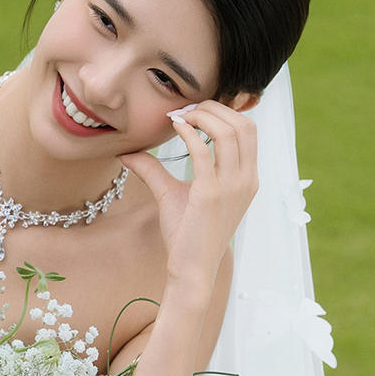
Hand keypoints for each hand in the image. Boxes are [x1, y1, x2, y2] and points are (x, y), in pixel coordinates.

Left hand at [118, 96, 258, 288]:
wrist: (191, 267)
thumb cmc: (186, 234)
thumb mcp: (173, 194)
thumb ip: (154, 170)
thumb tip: (127, 152)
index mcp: (246, 178)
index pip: (247, 130)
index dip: (222, 112)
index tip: (192, 110)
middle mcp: (246, 180)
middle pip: (244, 124)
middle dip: (215, 108)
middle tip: (186, 109)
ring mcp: (232, 186)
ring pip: (229, 132)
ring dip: (202, 116)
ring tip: (179, 116)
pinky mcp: (211, 194)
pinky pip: (203, 152)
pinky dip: (189, 133)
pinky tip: (174, 128)